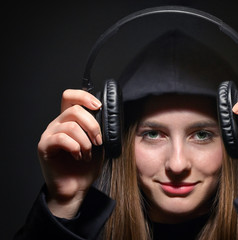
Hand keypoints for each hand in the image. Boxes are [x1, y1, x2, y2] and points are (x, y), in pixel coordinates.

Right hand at [38, 89, 102, 217]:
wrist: (76, 188)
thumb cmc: (86, 167)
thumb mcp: (99, 144)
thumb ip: (99, 128)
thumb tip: (107, 116)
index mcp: (70, 120)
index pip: (70, 97)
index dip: (84, 96)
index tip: (99, 106)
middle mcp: (58, 124)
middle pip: (74, 109)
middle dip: (92, 125)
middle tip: (98, 141)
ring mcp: (50, 134)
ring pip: (71, 126)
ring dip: (86, 141)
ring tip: (88, 154)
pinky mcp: (44, 147)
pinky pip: (62, 139)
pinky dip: (76, 148)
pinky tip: (79, 157)